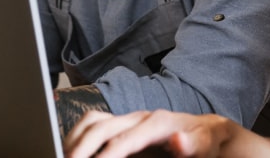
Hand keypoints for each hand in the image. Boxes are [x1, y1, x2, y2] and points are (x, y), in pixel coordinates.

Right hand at [65, 110, 231, 157]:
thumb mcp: (203, 145)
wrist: (206, 131)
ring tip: (63, 157)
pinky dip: (80, 136)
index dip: (106, 156)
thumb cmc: (204, 142)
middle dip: (81, 148)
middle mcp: (139, 117)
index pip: (123, 140)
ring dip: (75, 139)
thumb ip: (189, 144)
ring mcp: (130, 118)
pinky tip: (73, 151)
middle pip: (101, 126)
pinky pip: (95, 123)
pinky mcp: (124, 124)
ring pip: (93, 121)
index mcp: (156, 123)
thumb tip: (178, 140)